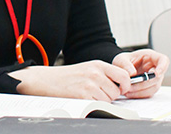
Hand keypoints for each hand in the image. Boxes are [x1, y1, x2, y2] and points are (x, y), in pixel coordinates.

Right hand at [9, 60, 131, 101]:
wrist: (45, 80)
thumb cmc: (67, 76)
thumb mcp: (87, 68)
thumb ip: (105, 74)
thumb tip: (124, 86)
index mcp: (98, 64)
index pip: (124, 75)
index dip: (125, 85)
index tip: (121, 88)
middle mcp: (95, 73)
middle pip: (117, 91)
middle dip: (109, 95)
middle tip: (95, 91)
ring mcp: (89, 85)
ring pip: (108, 100)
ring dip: (100, 101)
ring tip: (86, 94)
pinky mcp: (83, 97)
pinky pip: (98, 106)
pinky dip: (92, 105)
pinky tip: (81, 98)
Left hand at [112, 49, 168, 98]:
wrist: (121, 69)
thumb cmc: (124, 62)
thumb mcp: (121, 59)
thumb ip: (125, 64)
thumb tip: (132, 74)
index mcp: (150, 57)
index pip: (163, 60)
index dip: (162, 67)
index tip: (156, 74)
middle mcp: (155, 68)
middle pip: (157, 77)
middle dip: (144, 83)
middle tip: (130, 85)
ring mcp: (154, 79)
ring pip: (153, 87)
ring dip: (141, 90)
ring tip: (127, 90)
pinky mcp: (150, 87)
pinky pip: (148, 93)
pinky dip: (139, 94)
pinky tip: (130, 93)